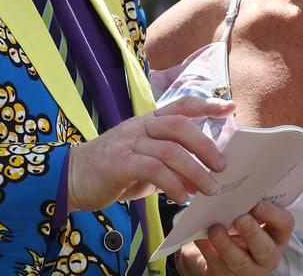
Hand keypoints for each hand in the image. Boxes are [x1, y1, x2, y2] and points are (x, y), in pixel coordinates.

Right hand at [68, 96, 234, 210]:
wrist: (71, 178)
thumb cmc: (112, 171)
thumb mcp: (144, 164)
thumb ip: (170, 166)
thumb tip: (201, 180)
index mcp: (148, 122)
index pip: (181, 106)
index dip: (207, 105)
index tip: (230, 108)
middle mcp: (140, 126)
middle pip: (179, 126)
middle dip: (205, 145)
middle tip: (222, 167)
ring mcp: (128, 143)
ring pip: (169, 150)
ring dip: (194, 170)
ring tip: (209, 188)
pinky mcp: (119, 163)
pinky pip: (153, 170)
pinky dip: (172, 184)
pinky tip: (181, 198)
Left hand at [177, 201, 294, 274]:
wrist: (217, 254)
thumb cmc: (237, 228)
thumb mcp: (249, 216)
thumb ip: (249, 203)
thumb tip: (238, 178)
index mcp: (276, 236)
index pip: (284, 224)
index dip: (272, 213)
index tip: (256, 202)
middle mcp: (266, 256)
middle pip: (264, 248)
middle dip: (252, 232)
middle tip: (240, 219)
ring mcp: (246, 270)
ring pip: (238, 261)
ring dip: (226, 244)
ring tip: (215, 230)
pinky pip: (214, 264)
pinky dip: (206, 249)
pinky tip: (199, 237)